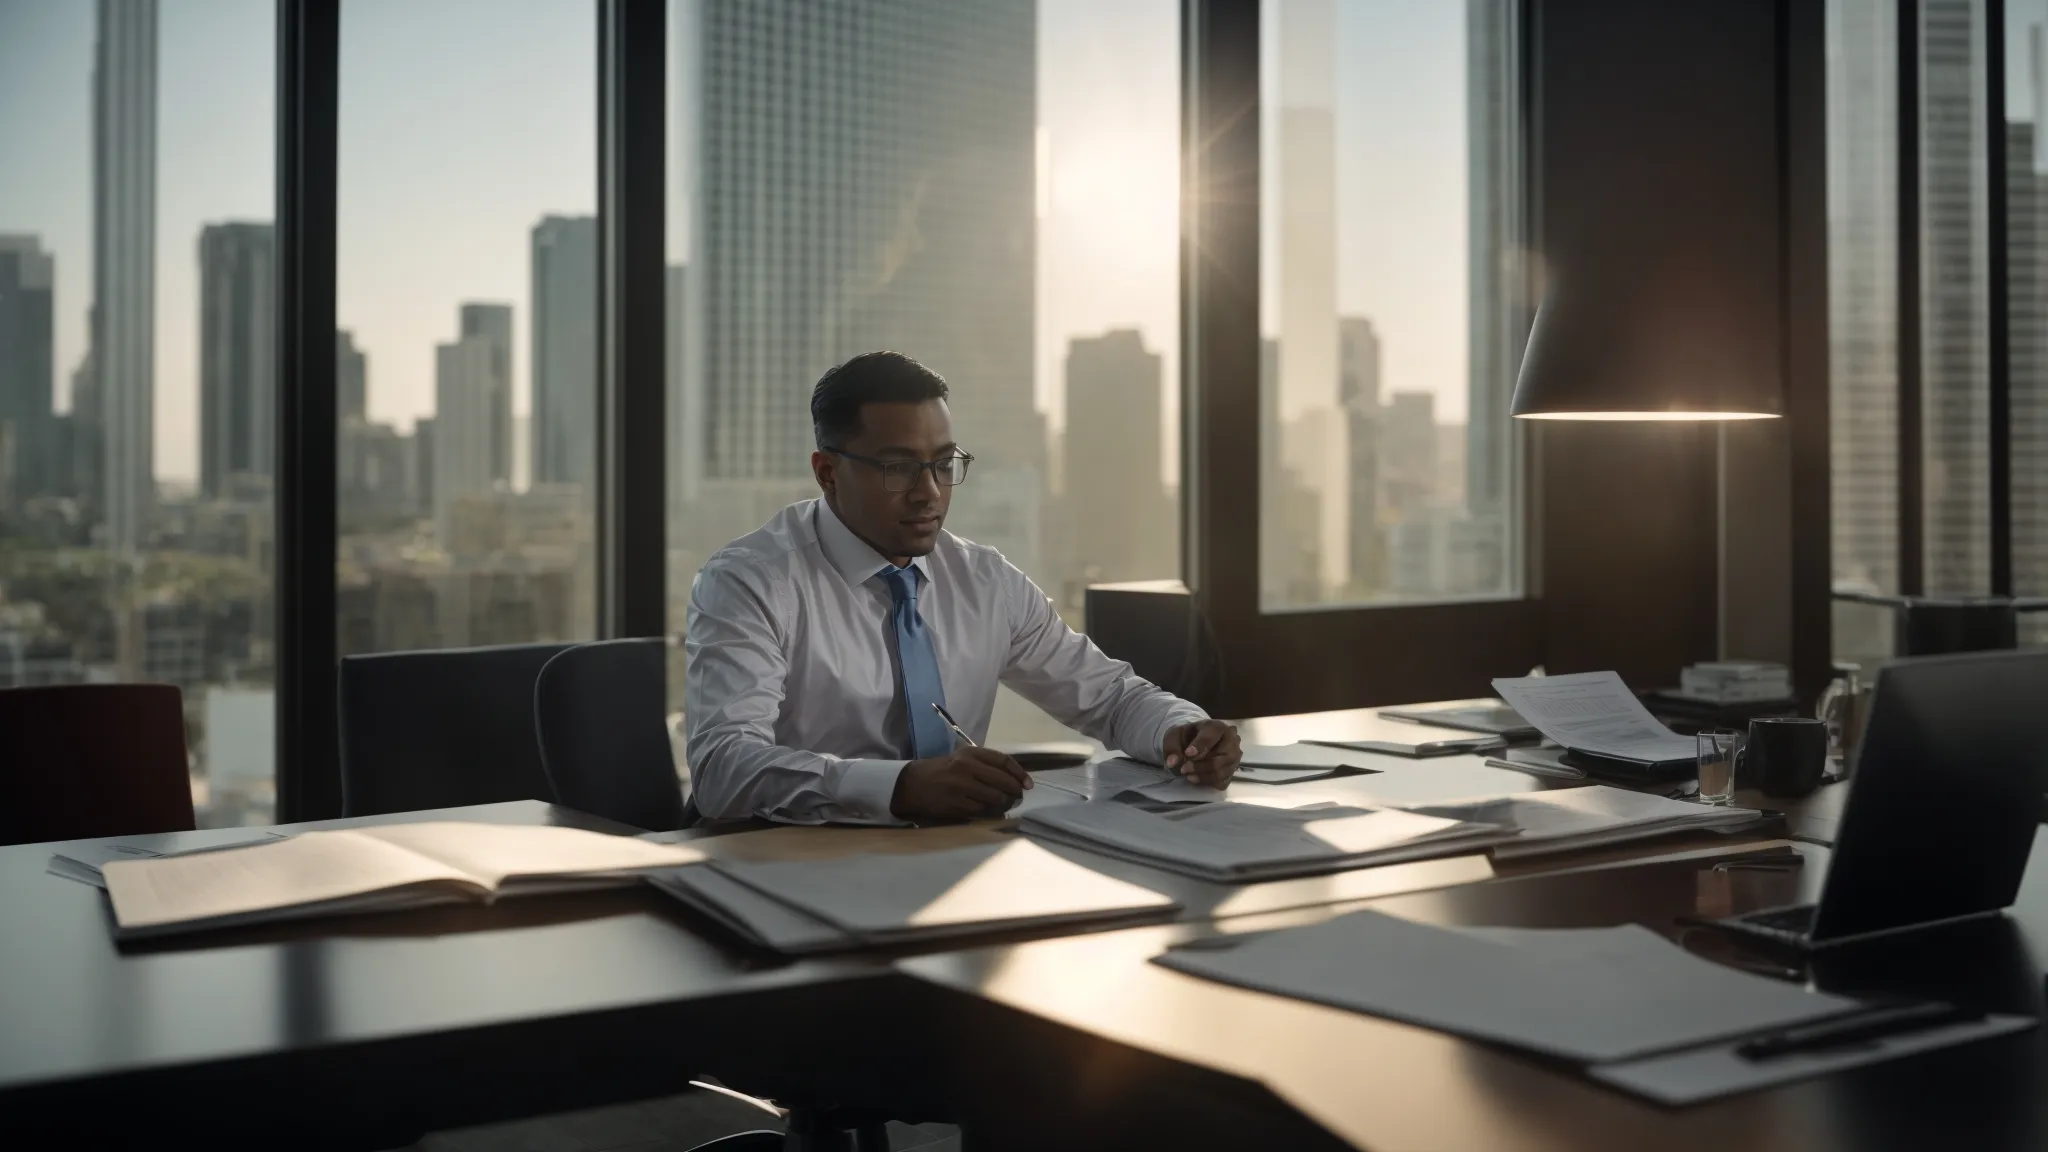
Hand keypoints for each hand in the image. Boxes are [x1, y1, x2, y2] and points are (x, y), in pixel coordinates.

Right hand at [890, 748, 1033, 821]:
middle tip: (1017, 797)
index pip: (1003, 761)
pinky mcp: (956, 804)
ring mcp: (961, 786)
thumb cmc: (942, 771)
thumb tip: (1015, 779)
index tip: (1028, 784)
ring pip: (995, 798)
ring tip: (1004, 804)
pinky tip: (989, 811)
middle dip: (1014, 791)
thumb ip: (986, 766)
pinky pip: (982, 810)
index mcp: (970, 753)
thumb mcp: (962, 759)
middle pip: (1003, 781)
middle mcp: (967, 767)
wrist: (913, 784)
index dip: (1019, 773)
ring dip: (1004, 803)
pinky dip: (989, 812)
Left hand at [1162, 719, 1240, 787]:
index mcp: (1217, 727)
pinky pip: (1223, 781)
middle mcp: (1232, 740)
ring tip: (1188, 775)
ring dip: (1203, 776)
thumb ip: (1172, 747)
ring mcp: (1234, 757)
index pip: (1212, 737)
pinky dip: (1208, 782)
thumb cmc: (1186, 737)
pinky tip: (1196, 778)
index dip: (1200, 746)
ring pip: (1223, 771)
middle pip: (1222, 756)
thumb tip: (1172, 762)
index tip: (1187, 754)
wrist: (1194, 744)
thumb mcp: (1174, 736)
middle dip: (1201, 765)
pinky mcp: (1232, 771)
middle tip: (1183, 769)